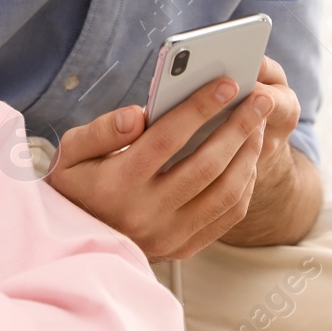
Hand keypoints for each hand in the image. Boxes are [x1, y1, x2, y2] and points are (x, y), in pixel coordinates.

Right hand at [44, 57, 293, 259]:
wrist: (74, 240)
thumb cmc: (75, 185)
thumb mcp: (71, 153)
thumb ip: (101, 130)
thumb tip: (137, 114)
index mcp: (117, 183)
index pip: (167, 139)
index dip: (200, 108)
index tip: (227, 83)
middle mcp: (146, 212)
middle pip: (206, 165)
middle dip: (239, 127)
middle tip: (260, 99)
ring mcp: (168, 235)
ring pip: (225, 193)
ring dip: (248, 155)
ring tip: (257, 124)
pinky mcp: (183, 248)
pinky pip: (227, 216)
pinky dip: (244, 184)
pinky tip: (247, 158)